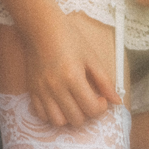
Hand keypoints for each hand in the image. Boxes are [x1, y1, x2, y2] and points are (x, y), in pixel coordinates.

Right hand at [0, 0, 121, 127]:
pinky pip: (42, 115)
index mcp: (73, 77)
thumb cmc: (69, 38)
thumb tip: (117, 101)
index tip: (101, 98)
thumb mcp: (92, 57)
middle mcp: (56, 88)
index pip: (91, 109)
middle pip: (76, 119)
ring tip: (75, 104)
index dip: (101, 108)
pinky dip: (53, 115)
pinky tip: (60, 103)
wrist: (41, 27)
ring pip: (58, 122)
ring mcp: (42, 91)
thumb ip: (105, 81)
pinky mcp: (32, 91)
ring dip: (70, 117)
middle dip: (87, 113)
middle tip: (89, 100)